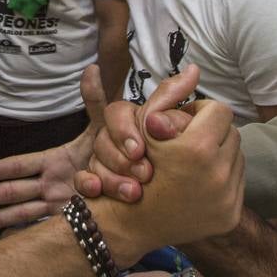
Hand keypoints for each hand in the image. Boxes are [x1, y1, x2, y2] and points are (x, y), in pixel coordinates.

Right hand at [0, 65, 110, 230]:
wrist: (140, 184)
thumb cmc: (122, 154)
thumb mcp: (106, 127)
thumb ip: (96, 102)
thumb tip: (90, 69)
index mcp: (55, 161)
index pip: (18, 166)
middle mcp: (52, 183)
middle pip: (12, 190)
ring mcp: (58, 202)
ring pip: (20, 209)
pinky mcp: (68, 219)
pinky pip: (41, 226)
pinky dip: (22, 232)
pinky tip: (5, 239)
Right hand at [75, 66, 202, 202]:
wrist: (130, 206)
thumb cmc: (162, 163)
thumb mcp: (163, 130)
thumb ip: (171, 99)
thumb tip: (194, 70)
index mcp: (126, 125)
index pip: (116, 112)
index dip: (125, 129)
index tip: (141, 148)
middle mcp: (109, 141)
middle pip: (103, 138)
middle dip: (122, 157)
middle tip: (144, 173)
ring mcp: (96, 163)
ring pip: (94, 160)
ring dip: (112, 176)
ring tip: (134, 192)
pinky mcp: (88, 186)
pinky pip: (81, 180)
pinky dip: (88, 183)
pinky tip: (98, 190)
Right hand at [98, 88, 243, 257]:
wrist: (131, 222)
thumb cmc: (133, 167)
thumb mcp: (143, 125)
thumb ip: (167, 94)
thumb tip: (195, 69)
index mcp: (199, 148)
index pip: (219, 110)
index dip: (200, 112)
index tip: (185, 122)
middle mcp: (219, 173)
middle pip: (232, 133)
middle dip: (212, 134)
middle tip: (190, 141)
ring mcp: (227, 197)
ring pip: (237, 157)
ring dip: (219, 155)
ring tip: (194, 162)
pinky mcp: (231, 215)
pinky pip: (237, 183)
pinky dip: (222, 179)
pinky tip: (199, 182)